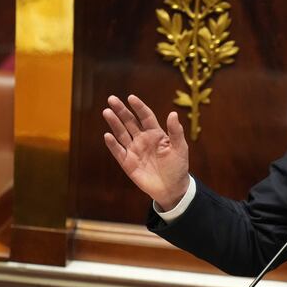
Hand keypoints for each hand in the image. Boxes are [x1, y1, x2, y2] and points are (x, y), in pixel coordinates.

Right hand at [102, 94, 189, 209]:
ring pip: (122, 133)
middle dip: (121, 110)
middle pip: (130, 121)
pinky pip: (118, 151)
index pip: (145, 116)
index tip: (131, 98)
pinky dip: (113, 144)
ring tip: (107, 112)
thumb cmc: (178, 167)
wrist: (172, 188)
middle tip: (112, 99)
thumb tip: (173, 113)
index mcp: (156, 134)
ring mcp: (134, 150)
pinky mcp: (127, 162)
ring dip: (114, 123)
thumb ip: (176, 132)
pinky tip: (108, 135)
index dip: (139, 107)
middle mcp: (143, 139)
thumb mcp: (180, 148)